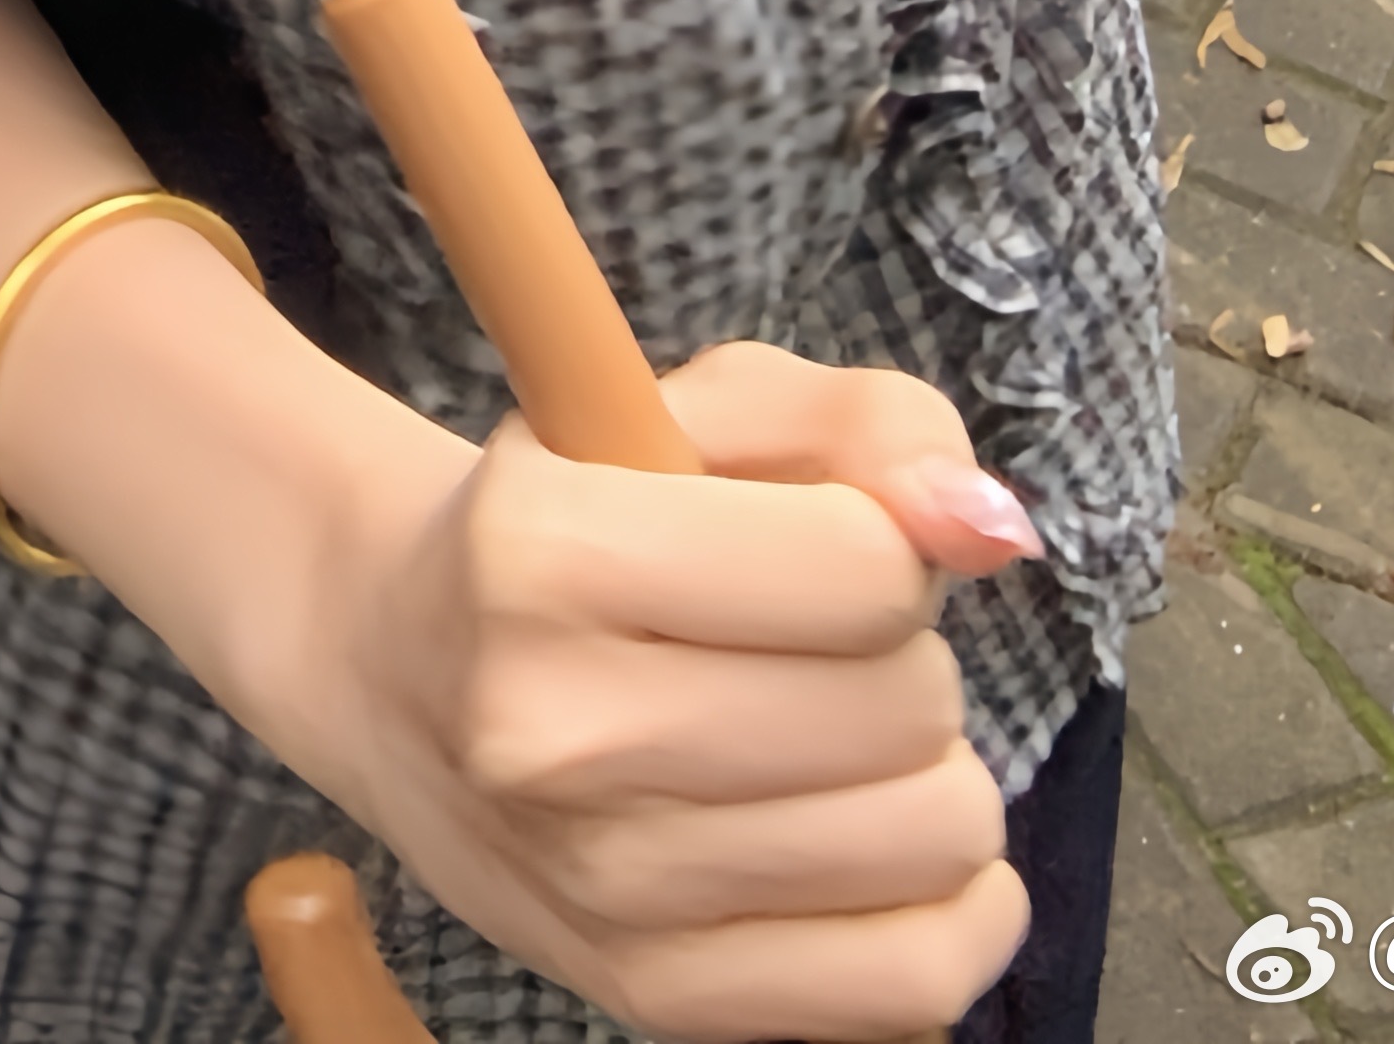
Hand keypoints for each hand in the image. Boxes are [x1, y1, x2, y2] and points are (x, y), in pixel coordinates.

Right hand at [294, 344, 1036, 1042]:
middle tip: (819, 647)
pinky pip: (908, 987)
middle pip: (902, 709)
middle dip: (901, 658)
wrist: (404, 672)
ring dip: (928, 777)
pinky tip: (903, 847)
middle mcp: (554, 733)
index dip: (878, 544)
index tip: (819, 544)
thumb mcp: (701, 408)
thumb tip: (989, 529)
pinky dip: (958, 914)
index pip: (861, 570)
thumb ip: (870, 425)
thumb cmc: (580, 515)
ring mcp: (603, 886)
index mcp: (543, 554)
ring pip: (925, 842)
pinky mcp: (652, 997)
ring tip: (846, 740)